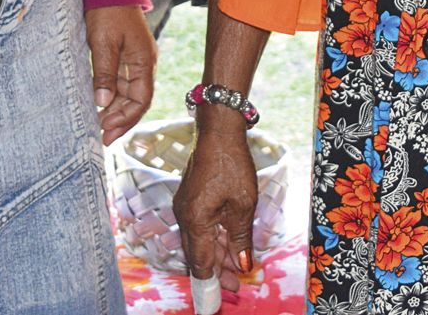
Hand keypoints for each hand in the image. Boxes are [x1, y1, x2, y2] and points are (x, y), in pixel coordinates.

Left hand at [84, 4, 155, 143]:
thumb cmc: (108, 10)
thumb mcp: (103, 42)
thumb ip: (104, 72)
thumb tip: (103, 102)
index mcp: (145, 61)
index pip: (140, 100)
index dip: (125, 119)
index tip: (107, 133)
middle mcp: (144, 63)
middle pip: (136, 100)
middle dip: (120, 119)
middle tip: (101, 136)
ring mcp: (135, 59)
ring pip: (127, 93)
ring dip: (114, 109)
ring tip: (98, 125)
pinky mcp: (124, 54)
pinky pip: (120, 82)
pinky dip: (110, 95)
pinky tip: (98, 103)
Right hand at [176, 112, 258, 298]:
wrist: (218, 131)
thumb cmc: (232, 164)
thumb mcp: (243, 204)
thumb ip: (240, 238)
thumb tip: (242, 265)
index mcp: (195, 221)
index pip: (201, 264)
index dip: (213, 283)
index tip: (225, 297)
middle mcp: (184, 217)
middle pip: (198, 256)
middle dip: (217, 272)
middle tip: (237, 285)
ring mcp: (184, 207)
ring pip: (198, 242)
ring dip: (216, 255)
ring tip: (236, 267)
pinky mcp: (188, 200)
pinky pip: (198, 228)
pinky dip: (213, 239)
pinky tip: (228, 243)